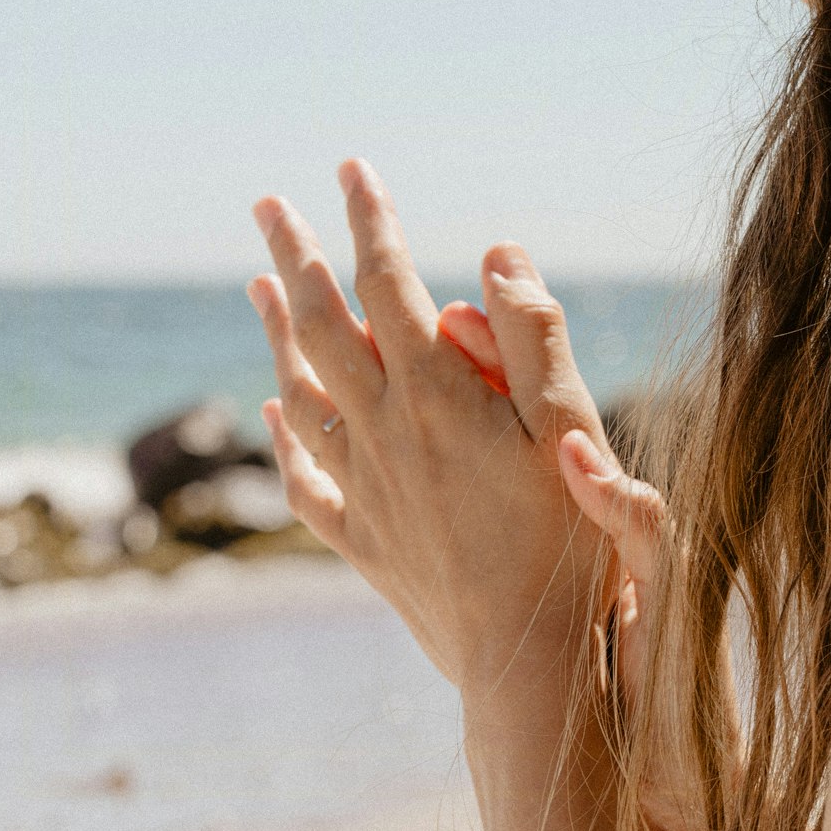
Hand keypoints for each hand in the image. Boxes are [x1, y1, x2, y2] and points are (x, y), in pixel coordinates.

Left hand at [246, 158, 655, 694]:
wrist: (525, 662)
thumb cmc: (568, 542)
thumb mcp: (571, 425)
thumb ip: (534, 334)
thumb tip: (496, 251)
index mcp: (437, 394)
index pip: (388, 282)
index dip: (371, 219)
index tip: (354, 167)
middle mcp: (385, 431)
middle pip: (323, 325)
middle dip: (295, 256)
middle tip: (267, 204)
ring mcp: (366, 487)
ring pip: (302, 390)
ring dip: (277, 330)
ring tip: (258, 284)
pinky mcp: (365, 539)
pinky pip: (305, 475)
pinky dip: (284, 433)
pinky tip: (275, 410)